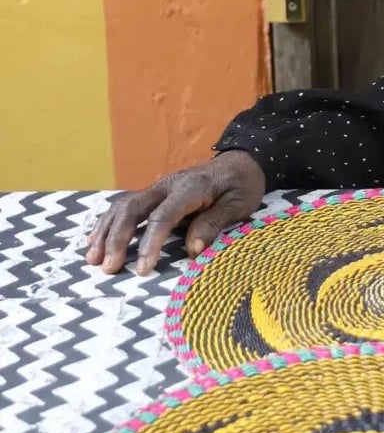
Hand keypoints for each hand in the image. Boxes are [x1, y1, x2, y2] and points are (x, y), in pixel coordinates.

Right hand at [85, 151, 266, 277]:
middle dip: (117, 239)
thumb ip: (214, 223)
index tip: (143, 269)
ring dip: (105, 232)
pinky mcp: (152, 193)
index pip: (163, 216)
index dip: (150, 243)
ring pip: (122, 206)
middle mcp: (167, 185)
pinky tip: (95, 241)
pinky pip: (123, 205)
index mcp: (190, 188)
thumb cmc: (241, 186)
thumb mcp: (238, 205)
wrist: (240, 162)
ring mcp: (157, 187)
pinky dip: (107, 223)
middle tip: (109, 268)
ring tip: (93, 259)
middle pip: (133, 209)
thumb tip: (193, 249)